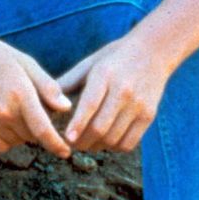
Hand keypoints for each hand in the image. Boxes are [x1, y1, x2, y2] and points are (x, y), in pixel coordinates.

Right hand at [0, 34, 72, 158]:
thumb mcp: (26, 63)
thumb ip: (48, 87)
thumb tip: (66, 108)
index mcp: (20, 94)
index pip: (42, 130)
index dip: (56, 145)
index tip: (66, 152)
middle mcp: (4, 112)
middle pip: (33, 136)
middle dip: (40, 127)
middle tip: (34, 108)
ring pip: (18, 141)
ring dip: (24, 133)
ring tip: (17, 110)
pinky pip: (1, 146)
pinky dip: (9, 139)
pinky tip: (7, 121)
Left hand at [58, 34, 171, 152]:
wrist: (154, 51)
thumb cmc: (114, 58)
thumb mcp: (90, 63)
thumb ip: (68, 81)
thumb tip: (44, 101)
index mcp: (104, 75)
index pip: (90, 105)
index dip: (77, 124)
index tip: (66, 138)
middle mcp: (123, 90)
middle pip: (100, 127)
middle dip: (82, 141)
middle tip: (71, 144)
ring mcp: (138, 104)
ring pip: (113, 138)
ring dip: (97, 146)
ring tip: (87, 143)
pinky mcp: (149, 115)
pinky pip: (129, 143)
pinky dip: (115, 148)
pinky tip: (107, 141)